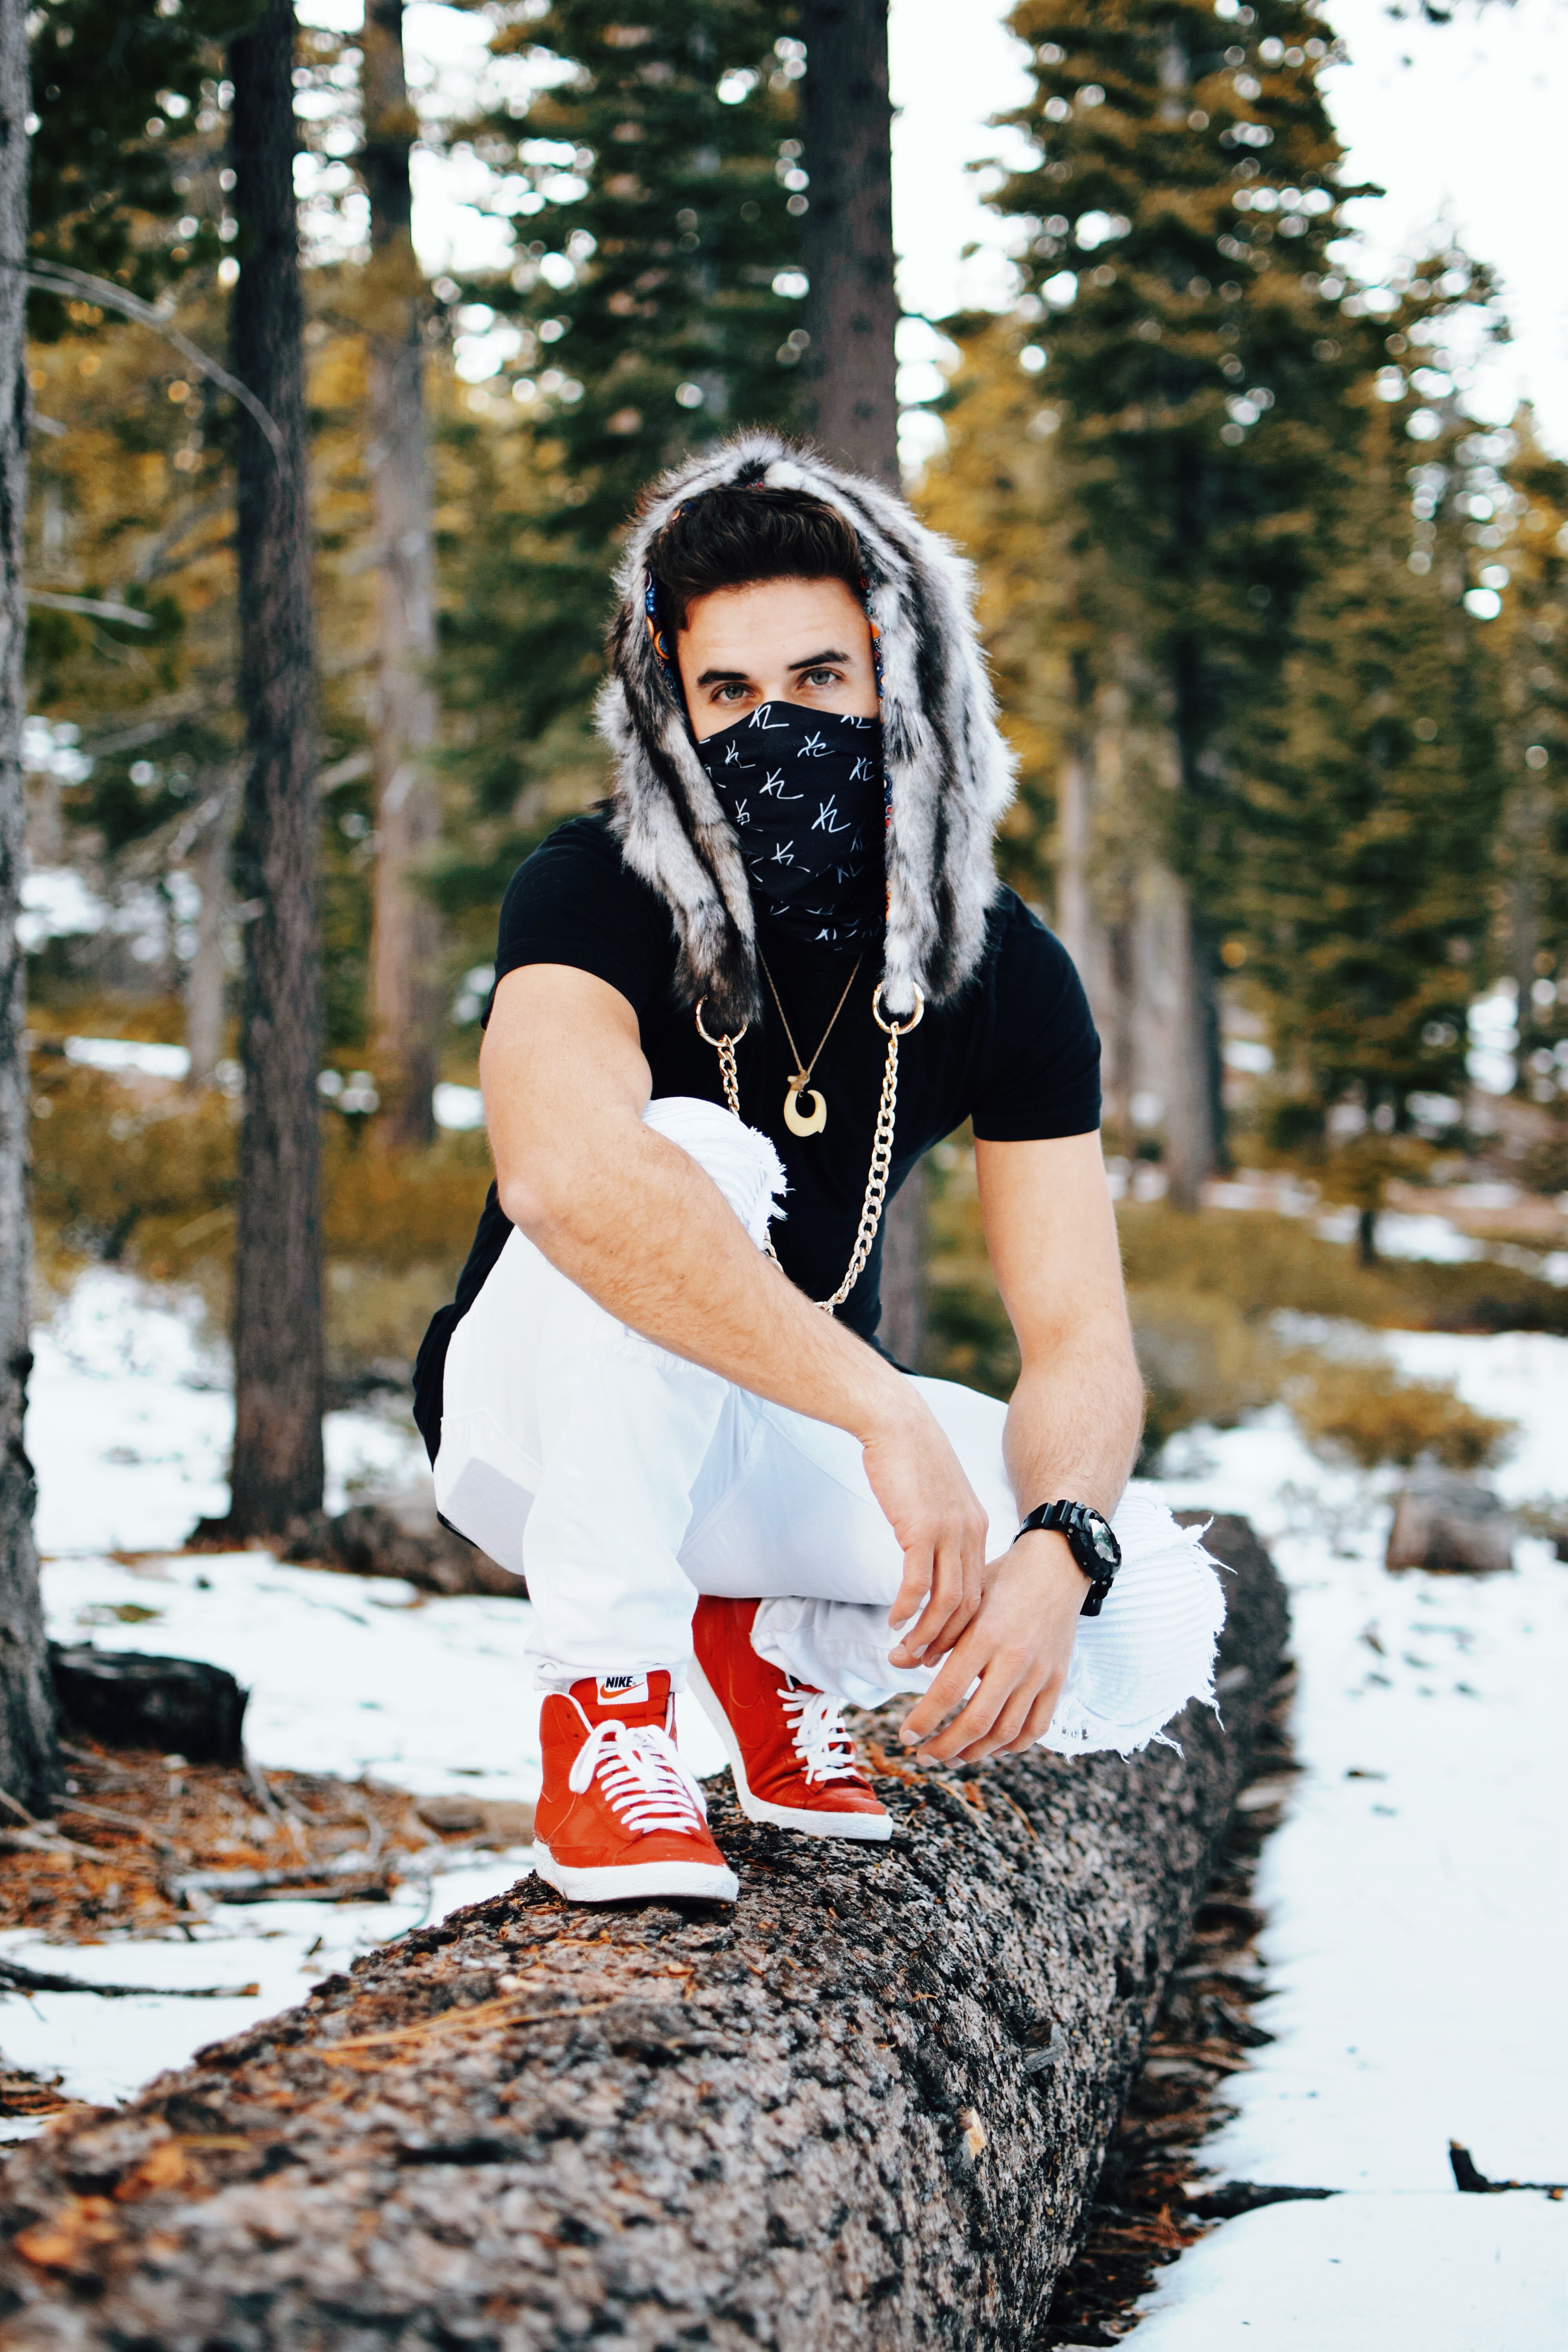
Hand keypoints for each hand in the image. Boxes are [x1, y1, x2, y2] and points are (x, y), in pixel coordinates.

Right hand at [857, 1389, 990, 1671]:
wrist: (896, 1422)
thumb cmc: (910, 1458)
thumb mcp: (938, 1497)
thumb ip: (941, 1527)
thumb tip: (927, 1557)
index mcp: (976, 1528)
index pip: (979, 1593)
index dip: (962, 1628)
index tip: (940, 1647)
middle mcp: (969, 1534)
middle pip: (969, 1606)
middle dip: (946, 1642)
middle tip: (921, 1664)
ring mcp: (948, 1532)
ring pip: (947, 1602)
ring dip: (926, 1635)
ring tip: (904, 1653)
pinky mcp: (920, 1528)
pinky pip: (918, 1583)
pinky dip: (907, 1608)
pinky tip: (893, 1620)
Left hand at [895, 1528, 1088, 1763]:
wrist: (1057, 1567)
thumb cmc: (1003, 1581)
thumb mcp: (965, 1599)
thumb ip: (933, 1634)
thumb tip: (895, 1660)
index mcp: (985, 1635)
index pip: (948, 1691)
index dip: (924, 1720)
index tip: (906, 1735)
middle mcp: (1015, 1658)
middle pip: (977, 1721)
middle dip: (945, 1746)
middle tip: (924, 1755)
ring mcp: (1040, 1673)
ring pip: (1006, 1731)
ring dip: (975, 1753)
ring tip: (952, 1757)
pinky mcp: (1058, 1680)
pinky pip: (1036, 1727)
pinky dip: (1011, 1745)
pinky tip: (990, 1748)